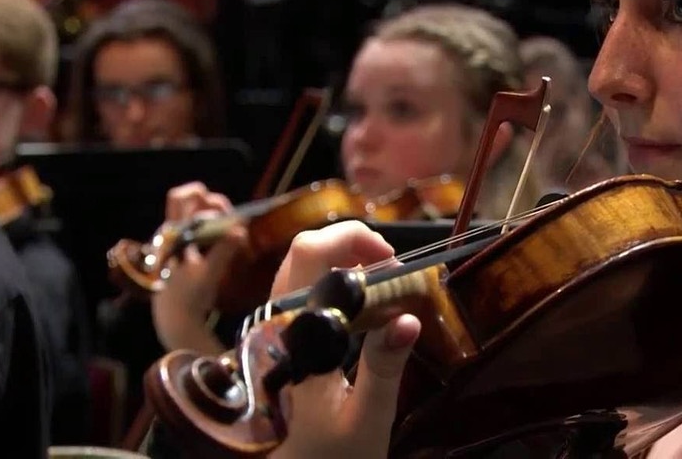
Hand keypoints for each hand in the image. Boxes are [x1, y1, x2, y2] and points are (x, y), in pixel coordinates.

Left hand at [151, 182, 246, 353]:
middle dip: (214, 206)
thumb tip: (241, 228)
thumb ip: (224, 250)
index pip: (179, 198)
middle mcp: (174, 233)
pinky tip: (227, 243)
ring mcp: (180, 243)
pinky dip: (215, 233)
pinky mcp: (187, 254)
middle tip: (230, 220)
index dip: (197, 193)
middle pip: (192, 204)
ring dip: (217, 220)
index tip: (219, 204)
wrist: (175, 319)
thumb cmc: (188, 296)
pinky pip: (202, 233)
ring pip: (198, 218)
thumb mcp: (209, 273)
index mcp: (173, 232)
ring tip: (233, 232)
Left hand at [269, 220, 420, 458]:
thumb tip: (408, 319)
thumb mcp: (366, 421)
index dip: (356, 243)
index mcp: (292, 337)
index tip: (396, 265)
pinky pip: (301, 291)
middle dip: (351, 243)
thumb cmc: (329, 458)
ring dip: (342, 259)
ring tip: (382, 280)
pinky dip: (333, 280)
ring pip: (299, 268)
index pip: (311, 256)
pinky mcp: (280, 341)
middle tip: (391, 267)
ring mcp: (273, 331)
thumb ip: (383, 369)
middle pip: (302, 251)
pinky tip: (360, 303)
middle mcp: (274, 324)